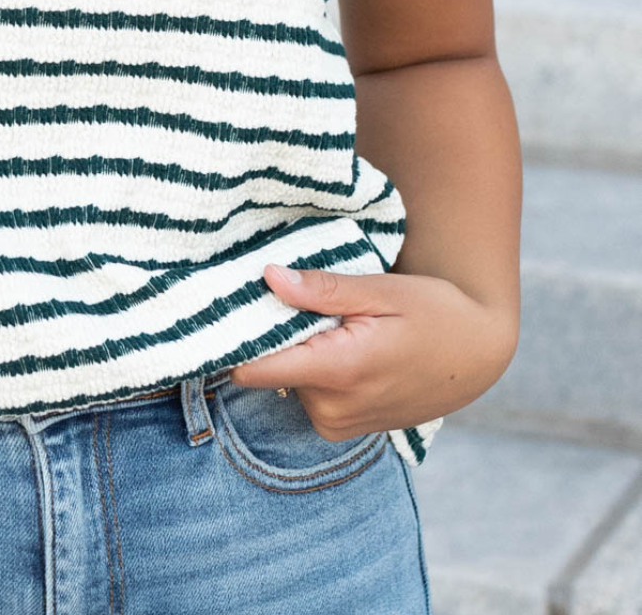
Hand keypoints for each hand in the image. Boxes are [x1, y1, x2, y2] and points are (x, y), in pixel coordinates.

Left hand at [227, 261, 517, 439]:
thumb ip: (323, 290)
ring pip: (287, 379)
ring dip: (299, 350)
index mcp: (339, 371)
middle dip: (277, 332)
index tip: (229, 307)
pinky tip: (344, 345)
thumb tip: (268, 278)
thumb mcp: (382, 290)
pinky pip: (306, 393)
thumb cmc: (433, 313)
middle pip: (269, 368)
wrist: (477, 354)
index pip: (255, 368)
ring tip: (336, 323)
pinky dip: (314, 368)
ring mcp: (339, 424)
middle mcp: (333, 409)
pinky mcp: (343, 428)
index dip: (237, 337)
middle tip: (303, 299)